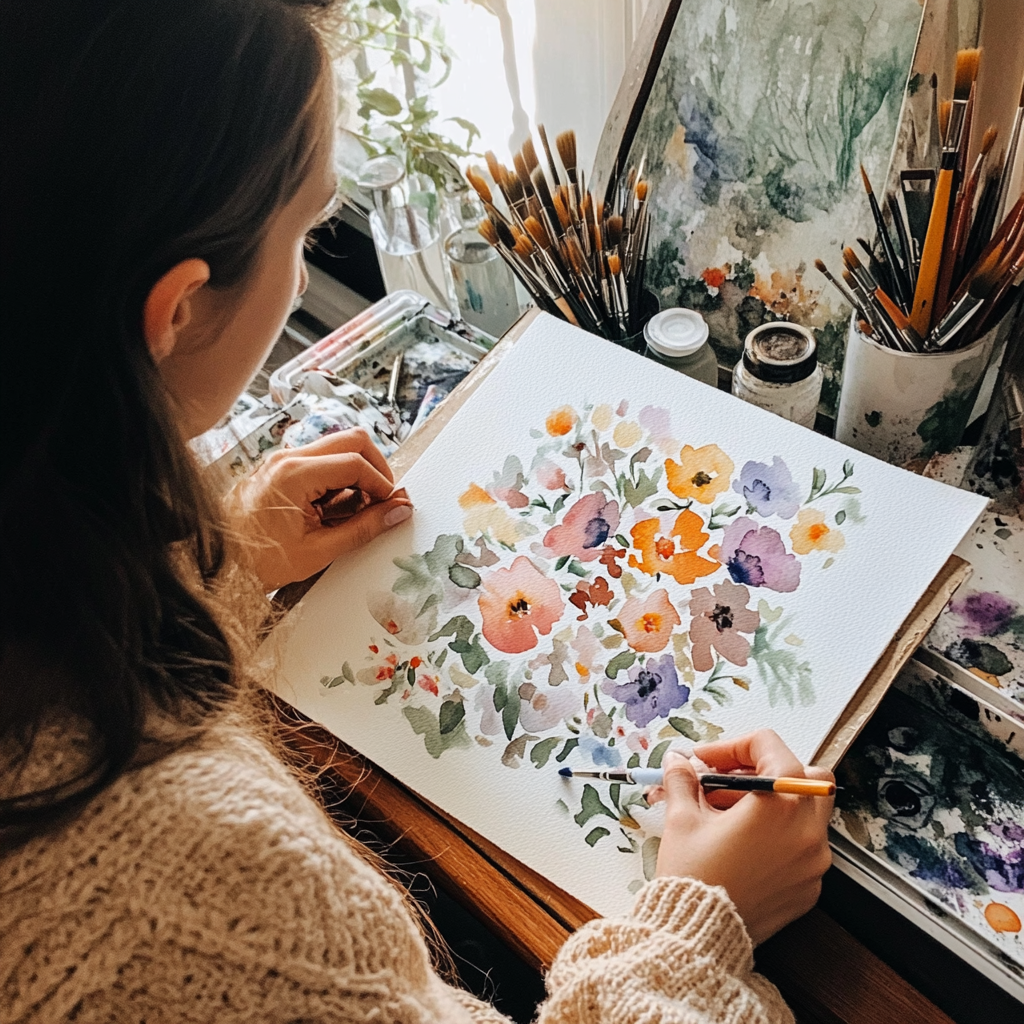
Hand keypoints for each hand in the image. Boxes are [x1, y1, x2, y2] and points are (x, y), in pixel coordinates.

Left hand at [232, 429, 413, 590]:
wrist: (221, 567)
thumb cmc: (259, 562)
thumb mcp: (318, 550)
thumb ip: (363, 528)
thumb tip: (397, 512)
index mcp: (293, 474)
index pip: (355, 462)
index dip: (382, 484)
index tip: (391, 506)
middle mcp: (287, 459)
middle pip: (352, 440)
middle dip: (376, 468)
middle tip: (383, 499)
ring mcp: (283, 461)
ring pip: (338, 449)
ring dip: (357, 475)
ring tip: (357, 512)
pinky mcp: (282, 470)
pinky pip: (321, 463)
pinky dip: (339, 481)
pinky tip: (337, 512)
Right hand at [647, 729, 833, 944]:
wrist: (698, 936)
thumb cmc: (693, 876)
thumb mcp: (682, 819)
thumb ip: (683, 781)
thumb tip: (678, 763)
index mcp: (778, 804)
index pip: (769, 747)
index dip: (733, 745)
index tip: (707, 760)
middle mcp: (806, 830)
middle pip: (805, 774)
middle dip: (767, 770)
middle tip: (730, 780)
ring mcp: (813, 862)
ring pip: (808, 812)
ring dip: (772, 803)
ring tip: (725, 814)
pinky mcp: (810, 887)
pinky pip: (803, 847)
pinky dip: (778, 836)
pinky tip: (742, 845)